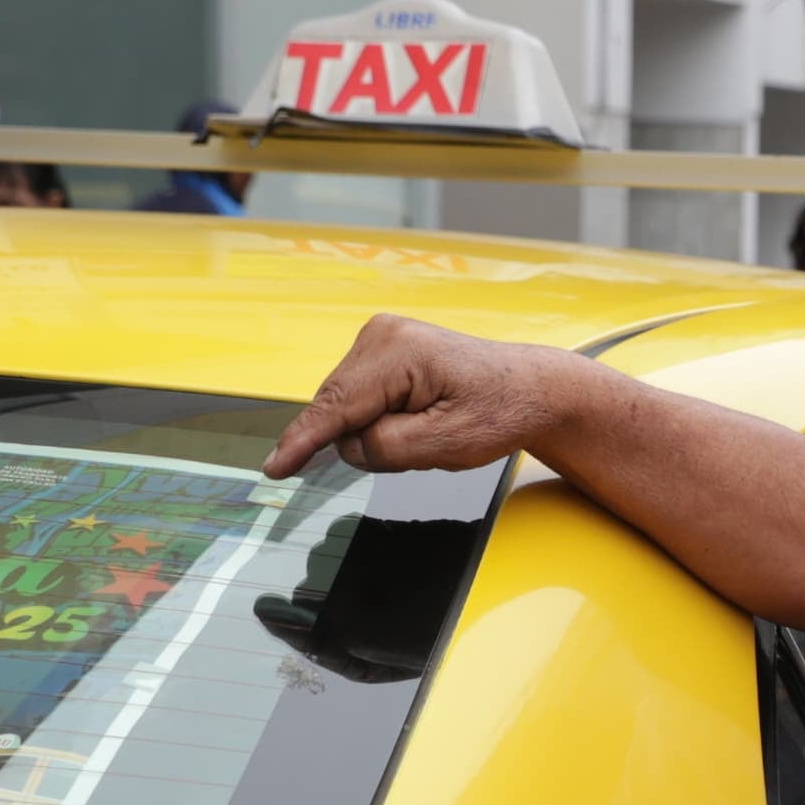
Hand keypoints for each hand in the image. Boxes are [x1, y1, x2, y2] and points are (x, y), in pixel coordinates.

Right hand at [267, 314, 617, 480]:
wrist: (530, 389)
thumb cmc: (501, 409)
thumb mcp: (447, 444)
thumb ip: (388, 449)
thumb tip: (347, 448)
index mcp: (397, 352)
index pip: (334, 408)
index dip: (302, 443)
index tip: (275, 469)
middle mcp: (381, 336)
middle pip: (338, 409)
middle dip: (365, 439)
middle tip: (424, 442)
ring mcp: (380, 339)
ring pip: (347, 407)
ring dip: (375, 429)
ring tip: (428, 426)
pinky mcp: (382, 350)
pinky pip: (359, 399)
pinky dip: (378, 418)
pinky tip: (416, 419)